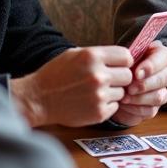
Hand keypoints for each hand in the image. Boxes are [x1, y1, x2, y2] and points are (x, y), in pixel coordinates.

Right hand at [10, 46, 132, 127]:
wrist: (38, 99)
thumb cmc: (56, 75)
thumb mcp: (75, 54)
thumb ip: (99, 55)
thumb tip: (124, 57)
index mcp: (92, 56)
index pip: (126, 56)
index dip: (123, 62)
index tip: (118, 66)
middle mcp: (98, 75)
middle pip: (128, 75)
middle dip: (120, 78)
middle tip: (107, 80)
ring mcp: (99, 95)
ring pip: (122, 92)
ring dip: (112, 92)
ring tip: (94, 92)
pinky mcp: (99, 112)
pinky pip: (115, 106)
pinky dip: (107, 105)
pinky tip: (91, 102)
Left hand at [113, 43, 166, 126]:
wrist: (106, 87)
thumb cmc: (116, 67)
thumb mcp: (120, 59)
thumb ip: (128, 61)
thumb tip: (134, 73)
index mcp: (157, 54)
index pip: (166, 56)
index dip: (153, 65)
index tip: (137, 73)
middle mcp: (163, 72)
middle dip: (147, 84)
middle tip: (130, 88)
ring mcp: (160, 91)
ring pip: (160, 96)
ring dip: (140, 98)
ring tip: (123, 97)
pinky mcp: (153, 108)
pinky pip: (150, 110)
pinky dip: (135, 109)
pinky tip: (123, 105)